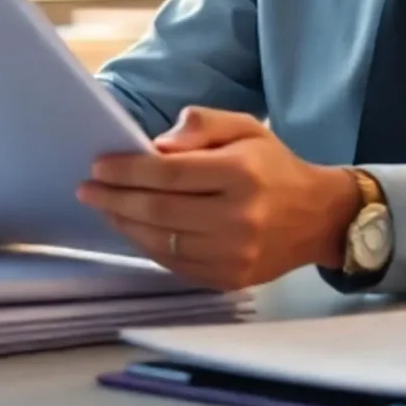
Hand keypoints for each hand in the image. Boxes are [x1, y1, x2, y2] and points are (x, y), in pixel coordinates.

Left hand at [76, 108, 361, 289]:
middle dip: (115, 199)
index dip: (128, 170)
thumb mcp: (245, 127)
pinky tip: (134, 230)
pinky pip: (175, 265)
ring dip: (125, 225)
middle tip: (87, 189)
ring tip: (105, 208)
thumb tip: (156, 146)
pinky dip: (148, 247)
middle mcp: (239, 218)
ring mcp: (234, 255)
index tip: (98, 166)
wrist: (317, 217)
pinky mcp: (229, 279)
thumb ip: (201, 127)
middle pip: (159, 211)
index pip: (169, 174)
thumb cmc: (273, 166)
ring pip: (161, 243)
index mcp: (241, 174)